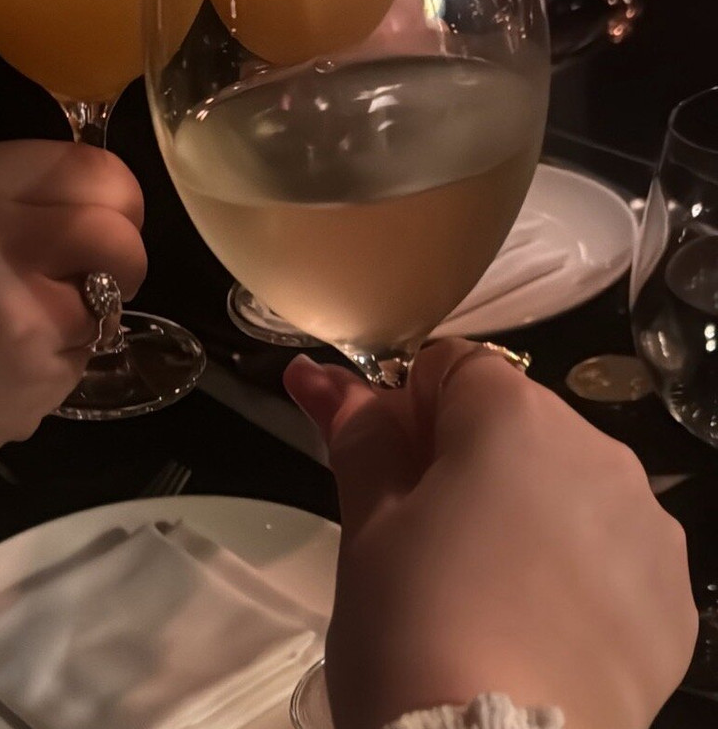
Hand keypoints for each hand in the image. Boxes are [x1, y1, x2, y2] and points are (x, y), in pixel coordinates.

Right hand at [0, 140, 145, 522]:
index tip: (98, 214)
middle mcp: (8, 246)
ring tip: (16, 326)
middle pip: (122, 235)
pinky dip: (54, 361)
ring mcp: (32, 323)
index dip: (112, 195)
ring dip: (81, 312)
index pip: (95, 171)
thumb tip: (72, 204)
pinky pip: (80, 360)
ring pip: (111, 304)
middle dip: (118, 252)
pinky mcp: (41, 387)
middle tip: (82, 270)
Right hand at [284, 339, 696, 728]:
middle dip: (466, 457)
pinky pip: (614, 551)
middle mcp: (601, 454)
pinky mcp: (674, 601)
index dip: (410, 409)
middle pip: (517, 421)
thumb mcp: (367, 526)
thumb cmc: (409, 625)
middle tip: (422, 537)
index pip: (455, 367)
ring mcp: (650, 530)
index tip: (388, 471)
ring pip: (569, 483)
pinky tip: (536, 623)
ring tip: (481, 588)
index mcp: (516, 420)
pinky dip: (575, 567)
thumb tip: (315, 376)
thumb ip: (356, 434)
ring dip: (525, 507)